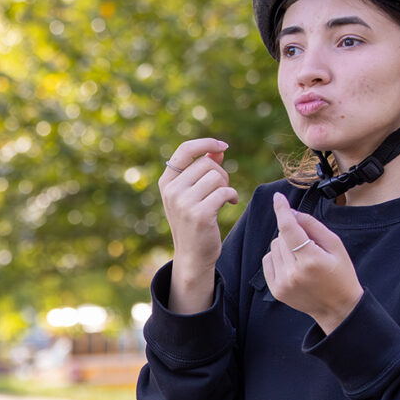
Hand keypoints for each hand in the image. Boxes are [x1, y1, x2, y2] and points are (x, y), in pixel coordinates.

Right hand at [159, 138, 235, 311]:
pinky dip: (232, 195)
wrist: (192, 255)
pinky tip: (231, 203)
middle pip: (207, 163)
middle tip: (222, 188)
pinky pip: (224, 191)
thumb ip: (203, 170)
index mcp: (167, 182)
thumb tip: (218, 149)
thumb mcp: (193, 194)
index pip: (185, 150)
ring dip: (227, 185)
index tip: (222, 146)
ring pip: (217, 176)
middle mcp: (172, 191)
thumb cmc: (194, 222)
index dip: (206, 143)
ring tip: (224, 198)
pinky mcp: (199, 214)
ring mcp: (184, 203)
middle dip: (221, 172)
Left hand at [263, 195, 362, 331]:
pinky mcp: (276, 290)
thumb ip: (314, 226)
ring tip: (302, 257)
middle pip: (281, 237)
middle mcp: (294, 272)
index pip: (289, 229)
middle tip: (309, 245)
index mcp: (312, 260)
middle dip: (292, 233)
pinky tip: (292, 265)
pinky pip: (267, 261)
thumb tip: (293, 213)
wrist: (337, 307)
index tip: (277, 198)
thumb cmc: (341, 273)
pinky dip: (277, 257)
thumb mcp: (336, 246)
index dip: (282, 211)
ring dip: (284, 246)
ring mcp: (283, 283)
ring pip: (273, 248)